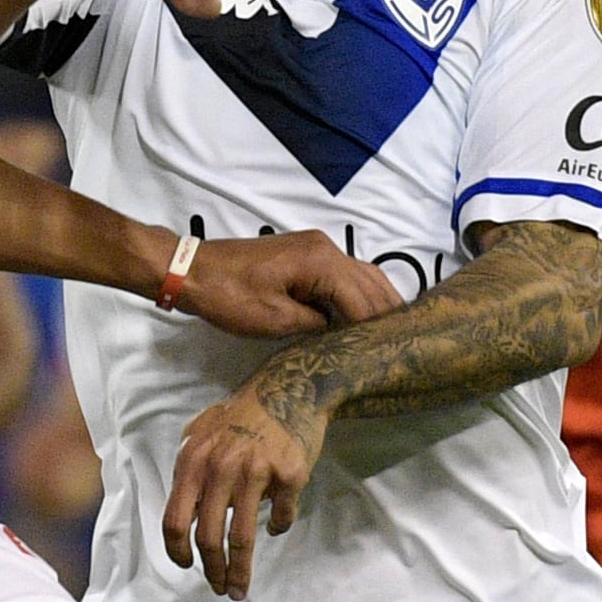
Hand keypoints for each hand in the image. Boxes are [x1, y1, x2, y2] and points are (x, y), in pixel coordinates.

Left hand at [163, 382, 325, 600]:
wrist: (289, 388)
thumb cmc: (239, 414)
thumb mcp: (200, 434)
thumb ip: (189, 472)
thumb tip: (184, 515)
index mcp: (193, 460)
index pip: (174, 519)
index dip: (177, 551)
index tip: (186, 567)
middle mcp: (221, 467)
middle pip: (207, 537)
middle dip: (211, 571)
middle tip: (218, 588)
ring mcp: (257, 472)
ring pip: (242, 538)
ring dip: (240, 572)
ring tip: (239, 588)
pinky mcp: (289, 475)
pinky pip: (281, 516)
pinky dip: (278, 526)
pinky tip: (276, 525)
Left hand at [174, 230, 404, 336]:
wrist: (194, 270)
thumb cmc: (231, 297)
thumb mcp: (276, 320)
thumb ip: (317, 326)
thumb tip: (343, 334)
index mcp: (321, 262)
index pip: (364, 299)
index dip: (378, 329)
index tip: (395, 354)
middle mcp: (326, 248)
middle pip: (371, 282)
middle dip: (387, 313)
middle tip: (406, 346)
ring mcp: (316, 247)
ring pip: (361, 275)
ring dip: (376, 302)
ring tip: (391, 334)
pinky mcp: (305, 253)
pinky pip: (344, 273)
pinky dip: (358, 294)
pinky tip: (363, 316)